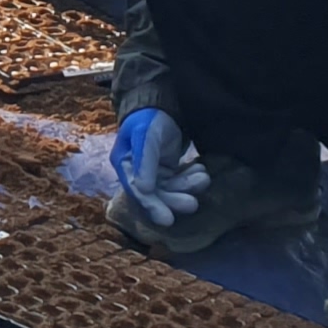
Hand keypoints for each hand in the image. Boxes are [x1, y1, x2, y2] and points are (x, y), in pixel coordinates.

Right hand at [109, 109, 208, 236]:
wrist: (159, 106)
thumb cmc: (148, 119)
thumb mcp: (146, 136)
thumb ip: (145, 161)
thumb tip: (144, 189)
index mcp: (123, 164)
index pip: (137, 191)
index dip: (152, 206)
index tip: (167, 220)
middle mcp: (136, 173)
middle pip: (155, 195)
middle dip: (174, 199)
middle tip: (192, 203)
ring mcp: (152, 173)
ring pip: (170, 189)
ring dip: (187, 186)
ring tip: (204, 177)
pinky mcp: (165, 170)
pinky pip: (179, 181)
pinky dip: (191, 178)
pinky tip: (201, 171)